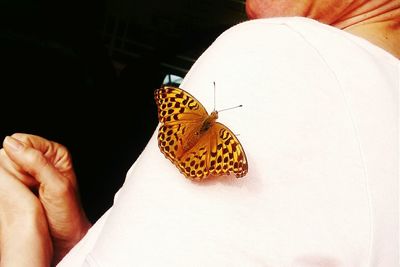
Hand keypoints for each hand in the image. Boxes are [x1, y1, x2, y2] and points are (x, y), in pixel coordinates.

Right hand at [1, 134, 91, 263]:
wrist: (66, 237)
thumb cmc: (67, 213)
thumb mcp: (56, 186)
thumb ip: (36, 163)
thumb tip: (12, 143)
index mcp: (55, 153)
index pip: (23, 140)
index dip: (20, 156)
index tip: (28, 175)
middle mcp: (42, 159)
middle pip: (12, 153)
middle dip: (15, 169)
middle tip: (30, 187)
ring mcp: (29, 172)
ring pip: (5, 166)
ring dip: (11, 180)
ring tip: (28, 193)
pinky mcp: (20, 185)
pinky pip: (4, 179)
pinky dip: (8, 187)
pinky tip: (21, 196)